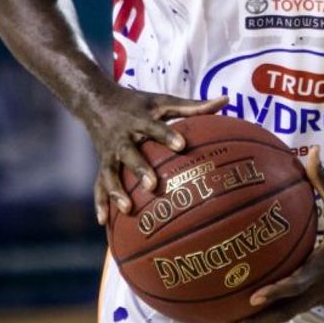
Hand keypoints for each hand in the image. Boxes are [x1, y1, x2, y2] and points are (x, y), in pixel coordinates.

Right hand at [83, 91, 225, 223]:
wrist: (97, 101)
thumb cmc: (138, 103)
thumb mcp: (163, 101)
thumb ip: (193, 106)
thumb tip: (226, 100)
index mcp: (140, 120)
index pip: (155, 127)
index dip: (167, 135)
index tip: (182, 145)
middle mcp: (123, 137)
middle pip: (130, 153)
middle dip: (140, 169)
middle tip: (152, 185)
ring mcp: (110, 153)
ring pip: (110, 173)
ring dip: (116, 191)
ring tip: (128, 209)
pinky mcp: (103, 164)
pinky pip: (99, 185)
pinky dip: (100, 202)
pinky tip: (104, 222)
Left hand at [229, 147, 323, 322]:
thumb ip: (323, 179)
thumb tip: (311, 150)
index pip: (298, 283)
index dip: (276, 292)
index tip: (252, 297)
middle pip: (288, 311)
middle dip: (259, 322)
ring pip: (292, 312)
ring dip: (266, 320)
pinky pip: (300, 306)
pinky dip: (281, 310)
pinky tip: (262, 308)